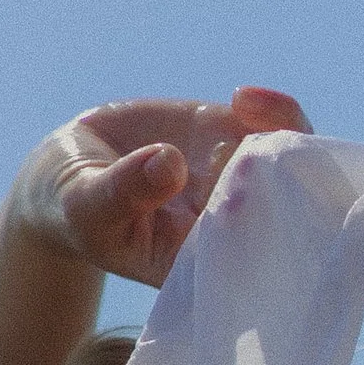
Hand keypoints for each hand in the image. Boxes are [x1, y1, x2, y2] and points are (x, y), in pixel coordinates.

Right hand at [15, 85, 311, 287]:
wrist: (72, 173)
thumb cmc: (76, 209)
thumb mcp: (88, 207)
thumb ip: (123, 191)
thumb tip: (169, 162)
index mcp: (200, 266)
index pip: (248, 259)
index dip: (253, 230)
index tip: (230, 200)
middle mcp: (229, 227)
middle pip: (286, 211)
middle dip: (279, 180)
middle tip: (233, 154)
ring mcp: (235, 181)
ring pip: (290, 163)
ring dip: (282, 133)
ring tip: (241, 110)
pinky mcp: (232, 138)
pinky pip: (276, 125)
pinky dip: (272, 110)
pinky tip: (242, 98)